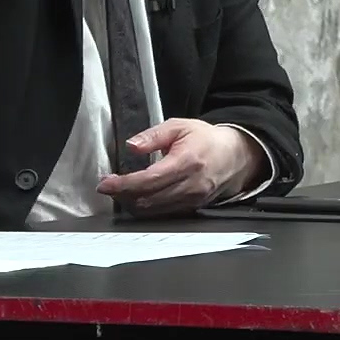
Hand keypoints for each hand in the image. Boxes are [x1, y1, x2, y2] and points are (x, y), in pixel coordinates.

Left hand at [97, 119, 264, 215]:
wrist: (234, 155)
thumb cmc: (205, 139)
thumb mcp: (178, 126)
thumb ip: (153, 135)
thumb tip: (132, 146)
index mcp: (186, 162)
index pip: (148, 180)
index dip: (123, 184)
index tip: (105, 183)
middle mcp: (190, 185)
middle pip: (148, 199)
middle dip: (122, 195)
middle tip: (108, 186)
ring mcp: (192, 200)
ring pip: (153, 210)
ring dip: (131, 203)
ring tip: (120, 191)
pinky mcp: (191, 208)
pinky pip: (162, 213)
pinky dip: (145, 207)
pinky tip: (136, 197)